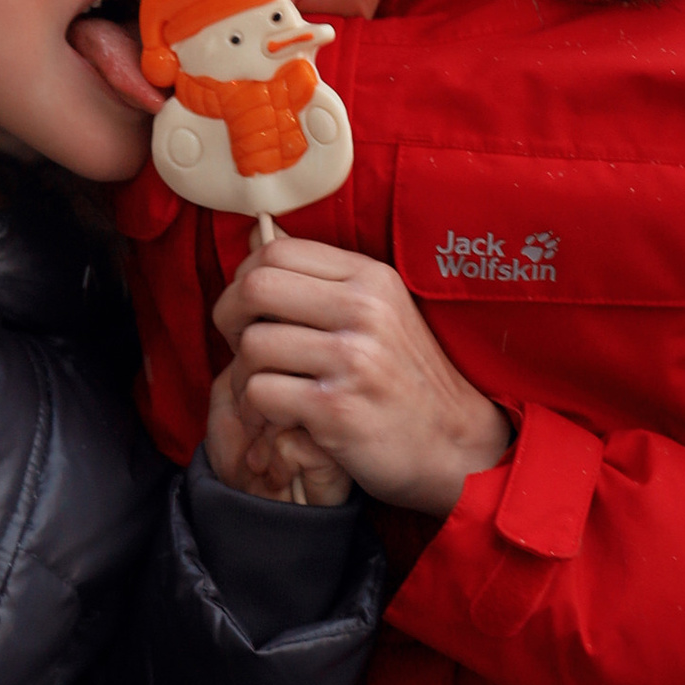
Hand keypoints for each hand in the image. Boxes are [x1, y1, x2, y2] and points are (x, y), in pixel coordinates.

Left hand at [214, 231, 511, 517]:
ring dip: (243, 374)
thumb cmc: (406, 381)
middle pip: (255, 288)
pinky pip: (261, 393)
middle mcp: (364, 310)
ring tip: (265, 389)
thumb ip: (320, 279)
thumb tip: (255, 239)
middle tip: (241, 347)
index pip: (276, 250)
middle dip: (230, 318)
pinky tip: (281, 417)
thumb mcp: (379, 313)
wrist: (454, 446)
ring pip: (252, 344)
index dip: (245, 279)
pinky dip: (258, 409)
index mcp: (370, 278)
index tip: (252, 312)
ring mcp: (352, 359)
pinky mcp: (336, 409)